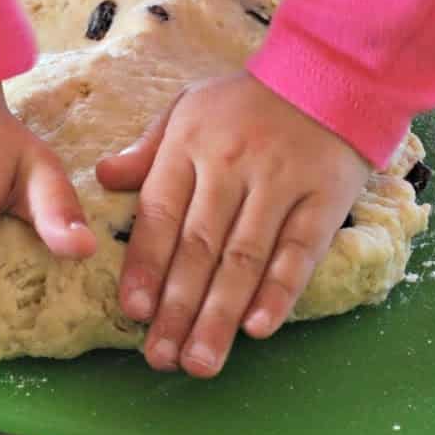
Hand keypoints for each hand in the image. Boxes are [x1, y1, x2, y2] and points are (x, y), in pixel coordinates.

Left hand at [95, 72, 369, 377]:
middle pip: (198, 247)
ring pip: (244, 258)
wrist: (330, 73)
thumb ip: (149, 150)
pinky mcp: (324, 197)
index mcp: (189, 145)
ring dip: (219, 315)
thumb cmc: (247, 102)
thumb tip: (105, 179)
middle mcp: (230, 165)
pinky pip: (298, 251)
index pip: (159, 214)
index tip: (134, 312)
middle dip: (177, 308)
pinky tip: (258, 328)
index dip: (146, 266)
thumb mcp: (189, 109)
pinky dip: (278, 291)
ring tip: (200, 361)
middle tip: (161, 358)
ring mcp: (279, 182)